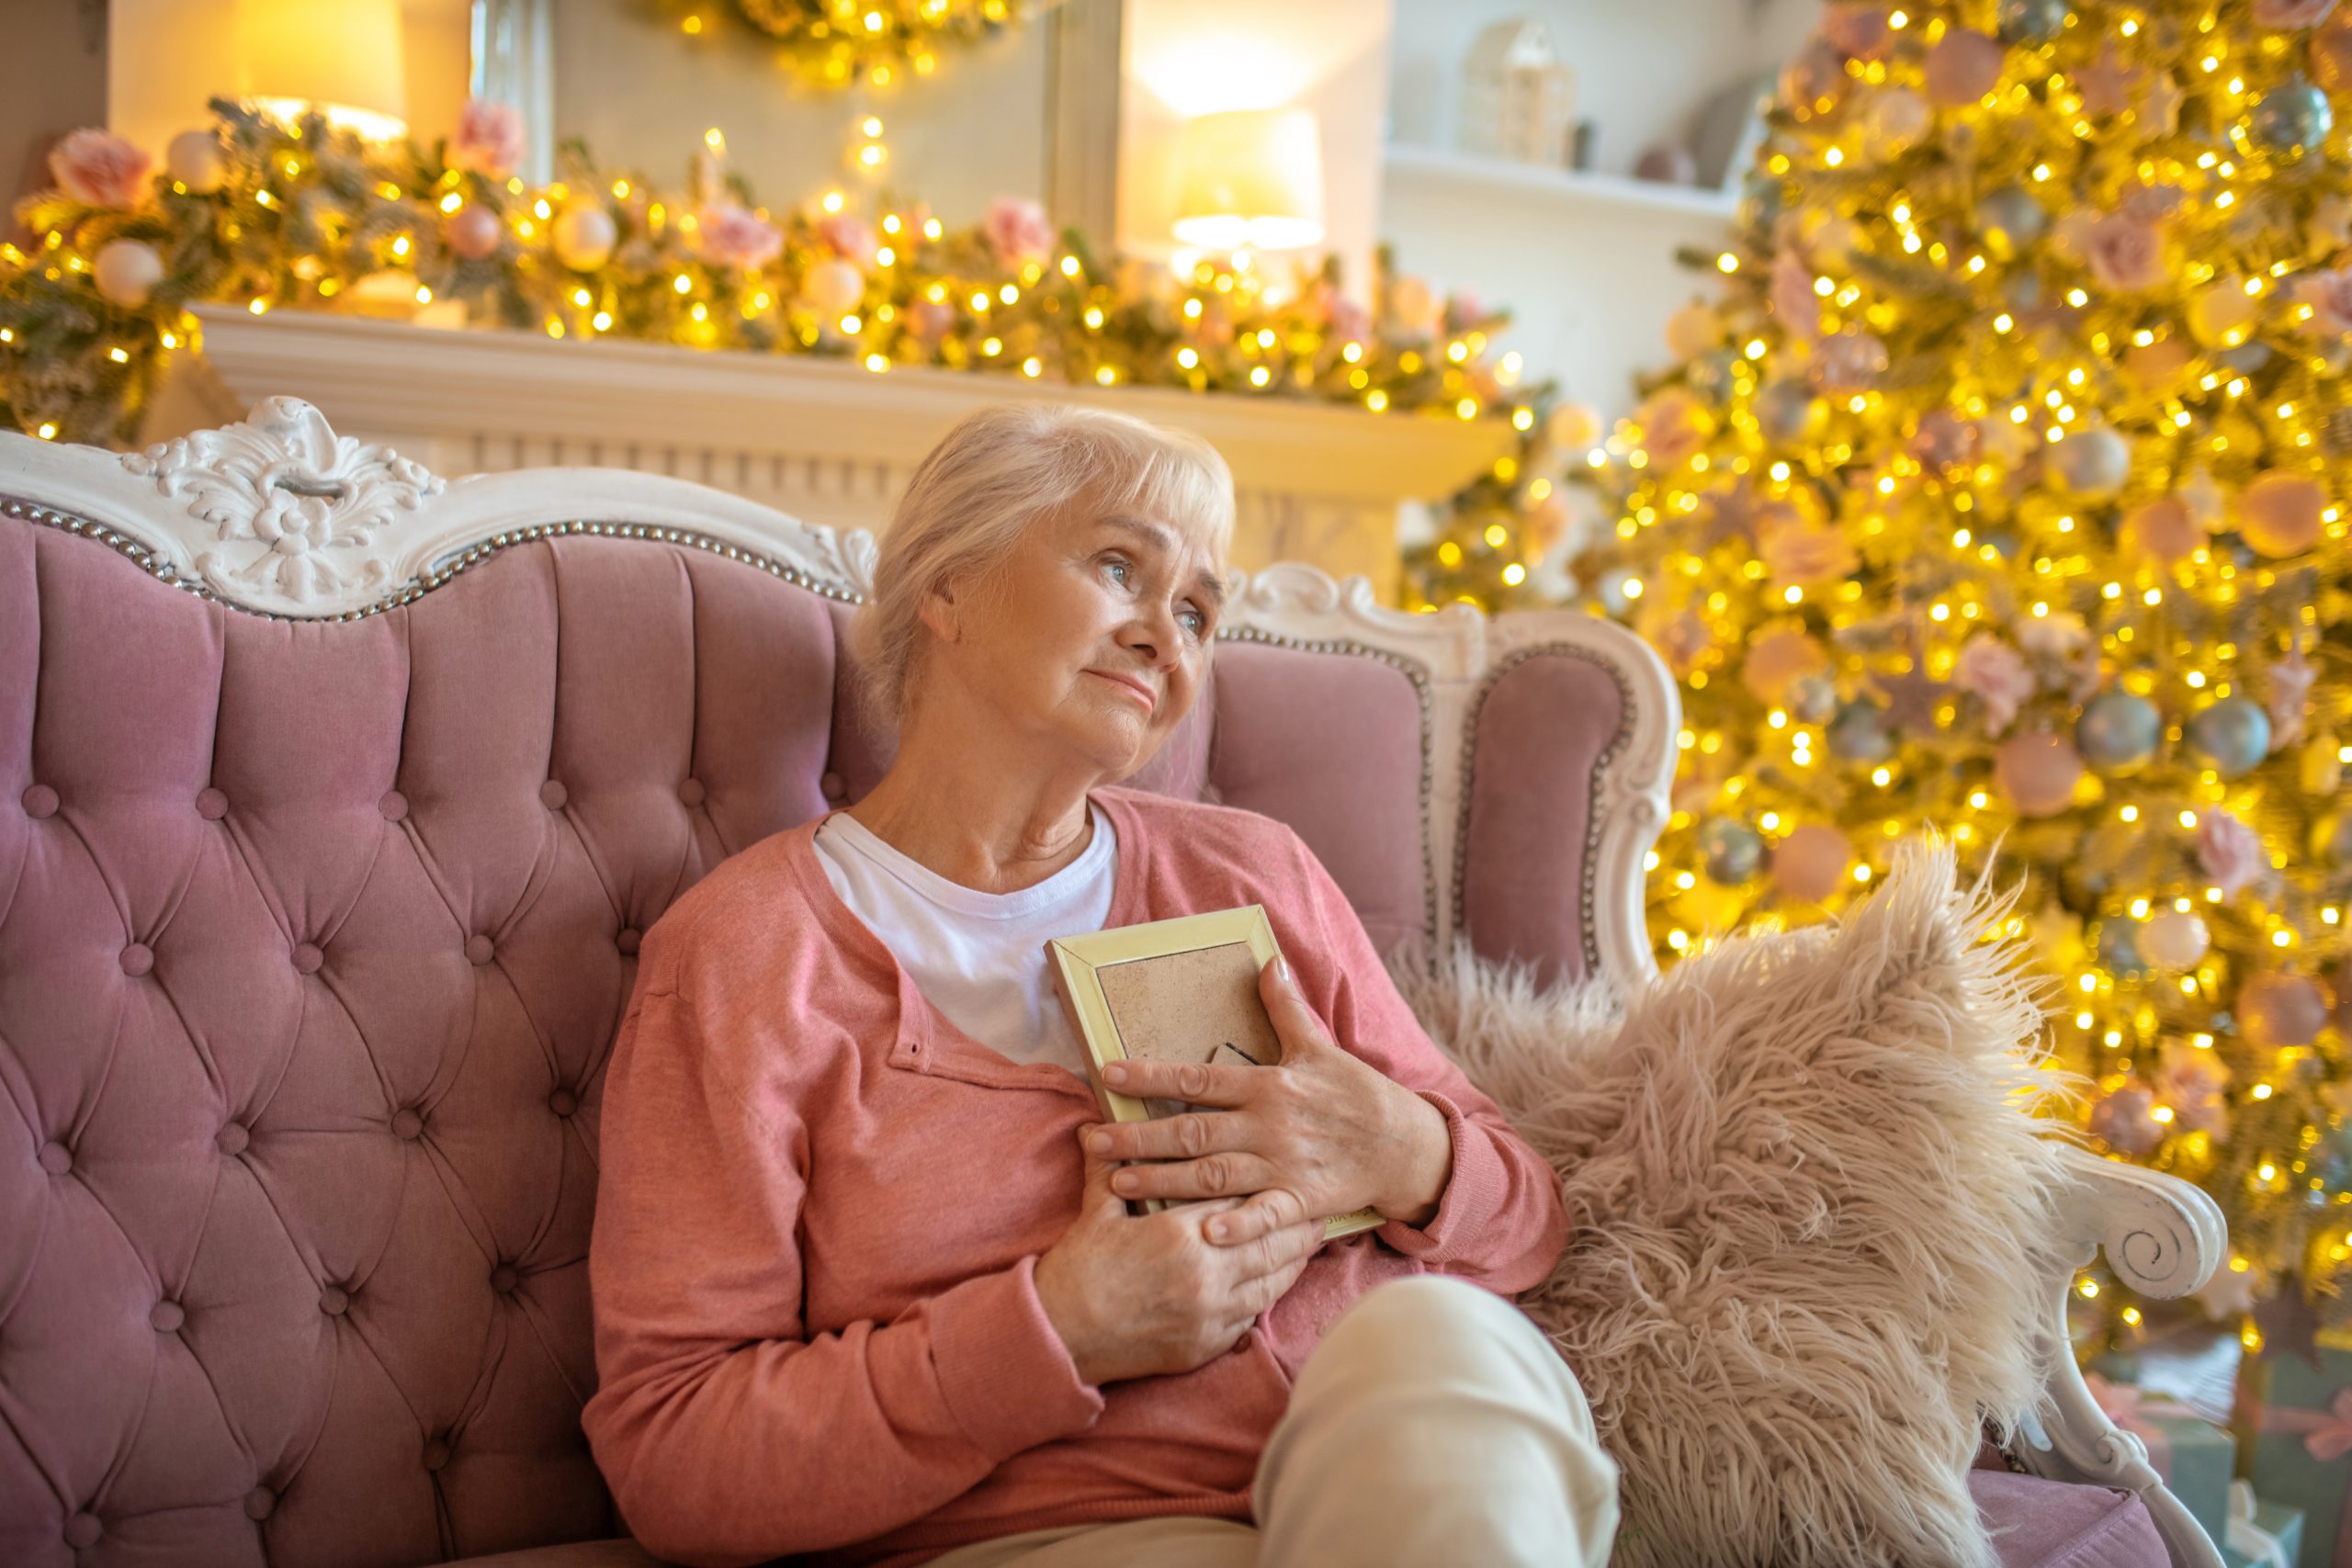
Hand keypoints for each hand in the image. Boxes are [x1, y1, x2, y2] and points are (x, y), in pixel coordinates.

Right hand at [1035, 1125, 1324, 1385]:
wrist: (1062, 1337)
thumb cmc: (1078, 1273)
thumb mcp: (1095, 1215)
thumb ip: (1107, 1170)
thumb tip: (1093, 1129)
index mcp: (1181, 1234)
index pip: (1240, 1202)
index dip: (1266, 1188)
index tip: (1288, 1175)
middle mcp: (1206, 1274)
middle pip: (1270, 1243)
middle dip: (1298, 1226)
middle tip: (1322, 1209)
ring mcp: (1211, 1314)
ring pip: (1271, 1283)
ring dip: (1293, 1263)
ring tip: (1311, 1245)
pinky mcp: (1207, 1345)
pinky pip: (1251, 1318)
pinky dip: (1266, 1298)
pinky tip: (1274, 1285)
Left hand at [1085, 954, 1453, 1249]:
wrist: (1404, 1143)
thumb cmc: (1357, 1093)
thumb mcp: (1320, 1044)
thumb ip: (1286, 1006)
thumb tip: (1267, 959)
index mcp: (1268, 1085)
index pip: (1198, 1079)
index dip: (1150, 1077)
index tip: (1107, 1075)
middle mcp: (1269, 1125)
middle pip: (1193, 1131)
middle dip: (1139, 1136)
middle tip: (1091, 1140)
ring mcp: (1283, 1166)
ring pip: (1213, 1175)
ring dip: (1164, 1180)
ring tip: (1118, 1182)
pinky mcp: (1301, 1200)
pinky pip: (1264, 1216)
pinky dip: (1237, 1225)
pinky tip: (1203, 1234)